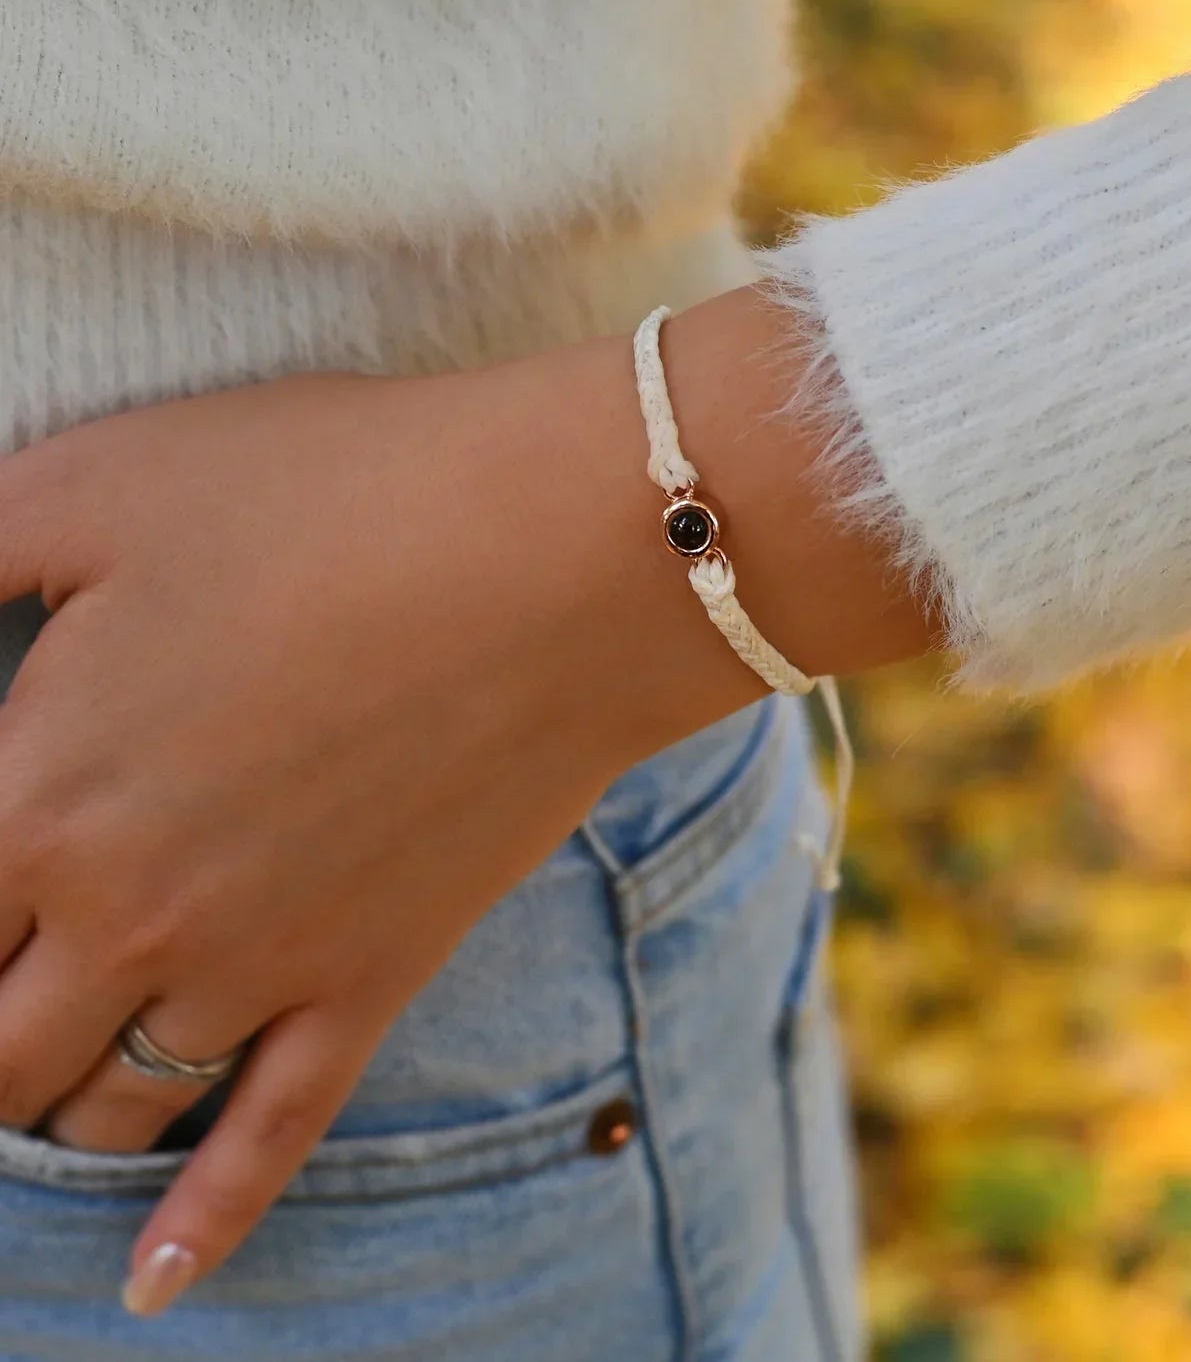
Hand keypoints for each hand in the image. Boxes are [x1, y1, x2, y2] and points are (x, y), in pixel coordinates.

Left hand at [0, 351, 746, 1313]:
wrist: (558, 558)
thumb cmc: (332, 494)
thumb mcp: (98, 484)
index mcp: (38, 791)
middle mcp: (127, 913)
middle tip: (3, 993)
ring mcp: (260, 967)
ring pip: (101, 1110)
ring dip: (45, 1116)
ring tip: (37, 1095)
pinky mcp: (374, 982)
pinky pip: (269, 1142)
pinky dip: (200, 1225)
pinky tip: (153, 1284)